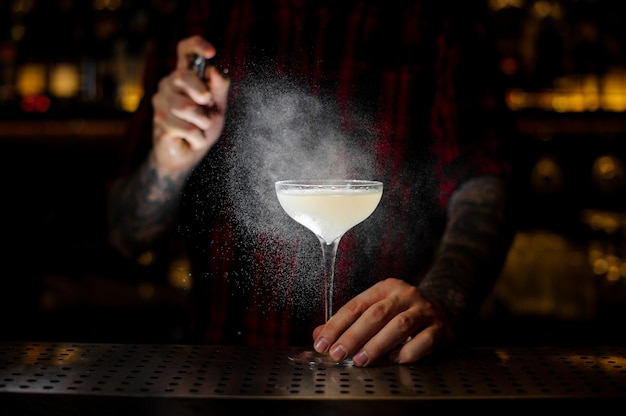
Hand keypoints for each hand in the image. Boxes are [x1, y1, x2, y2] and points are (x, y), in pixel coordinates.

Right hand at [151, 35, 230, 174]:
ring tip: (201, 129)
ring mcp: (160, 102)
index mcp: (185, 76)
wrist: (188, 156)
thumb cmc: (202, 128)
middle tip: (207, 106)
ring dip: (202, 123)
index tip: (211, 53)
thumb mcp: (217, 108)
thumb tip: (214, 70)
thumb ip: (218, 89)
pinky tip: (193, 140)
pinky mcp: (159, 122)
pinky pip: (184, 127)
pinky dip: (197, 137)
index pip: (184, 50)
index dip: (196, 46)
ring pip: (186, 106)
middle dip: (202, 94)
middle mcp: (169, 84)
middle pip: (183, 76)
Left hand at [312, 277, 454, 366]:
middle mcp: (405, 294)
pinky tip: (394, 359)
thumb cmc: (402, 313)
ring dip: (377, 345)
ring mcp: (424, 309)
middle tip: (337, 354)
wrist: (443, 311)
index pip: (355, 305)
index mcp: (385, 288)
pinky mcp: (440, 327)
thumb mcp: (376, 311)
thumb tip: (319, 335)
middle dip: (353, 336)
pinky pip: (423, 340)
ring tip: (360, 360)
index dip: (336, 325)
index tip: (322, 343)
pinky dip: (407, 352)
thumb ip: (349, 323)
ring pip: (399, 326)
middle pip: (375, 314)